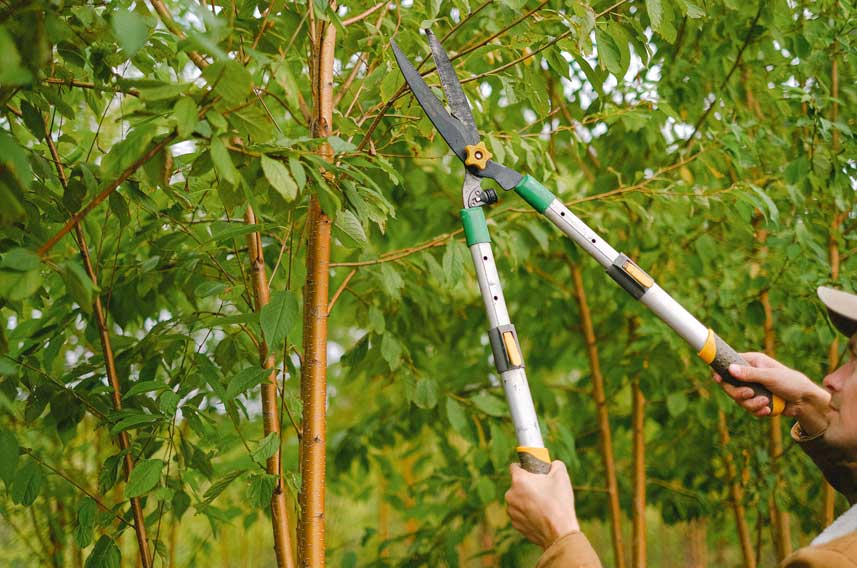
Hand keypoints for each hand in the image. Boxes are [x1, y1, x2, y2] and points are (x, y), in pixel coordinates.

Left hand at [505, 460, 579, 549]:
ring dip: (527, 500)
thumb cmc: (559, 503)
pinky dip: (528, 514)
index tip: (533, 471)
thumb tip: (552, 465)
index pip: (514, 466)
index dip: (524, 467)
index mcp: (518, 480)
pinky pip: (520, 514)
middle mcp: (510, 495)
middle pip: (517, 485)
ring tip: (543, 505)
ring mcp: (511, 511)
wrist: (560, 533)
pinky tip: (541, 517)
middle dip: (527, 486)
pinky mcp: (515, 524)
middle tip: (543, 490)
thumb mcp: (561, 476)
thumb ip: (554, 464)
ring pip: (518, 500)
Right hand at [713, 352, 829, 433]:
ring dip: (751, 404)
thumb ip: (750, 374)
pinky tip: (768, 409)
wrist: (806, 402)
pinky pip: (748, 408)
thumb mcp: (771, 376)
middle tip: (750, 394)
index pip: (730, 364)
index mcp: (752, 362)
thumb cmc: (792, 383)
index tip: (717, 378)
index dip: (721, 371)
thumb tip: (730, 369)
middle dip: (739, 393)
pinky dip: (757, 411)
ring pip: (739, 399)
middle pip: (730, 385)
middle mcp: (750, 375)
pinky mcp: (757, 401)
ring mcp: (753, 388)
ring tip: (765, 403)